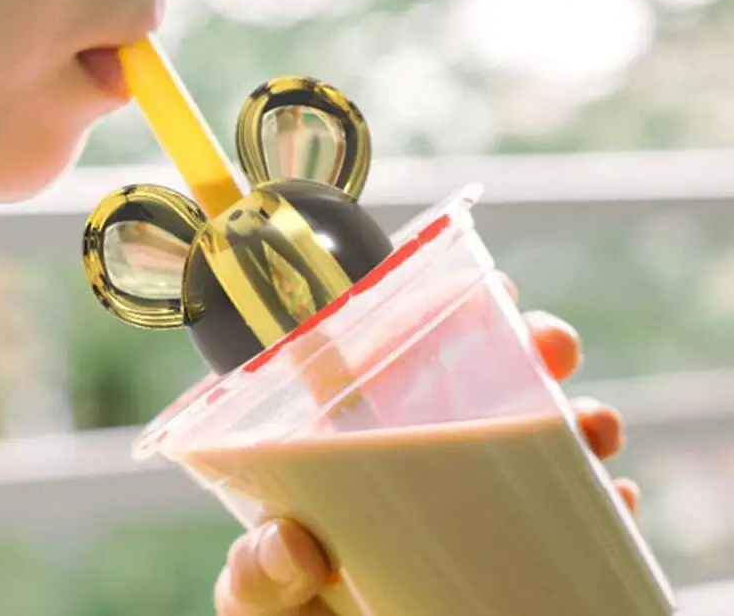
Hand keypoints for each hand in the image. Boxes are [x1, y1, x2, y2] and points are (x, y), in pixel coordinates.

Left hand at [215, 274, 635, 615]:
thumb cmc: (295, 615)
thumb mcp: (264, 595)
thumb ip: (256, 573)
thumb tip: (292, 545)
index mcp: (352, 438)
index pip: (393, 353)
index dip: (440, 308)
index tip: (487, 287)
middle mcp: (420, 451)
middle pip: (480, 379)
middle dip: (529, 347)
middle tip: (553, 346)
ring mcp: (471, 497)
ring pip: (535, 435)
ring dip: (578, 417)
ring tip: (596, 426)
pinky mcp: (511, 543)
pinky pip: (567, 510)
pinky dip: (598, 499)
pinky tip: (614, 498)